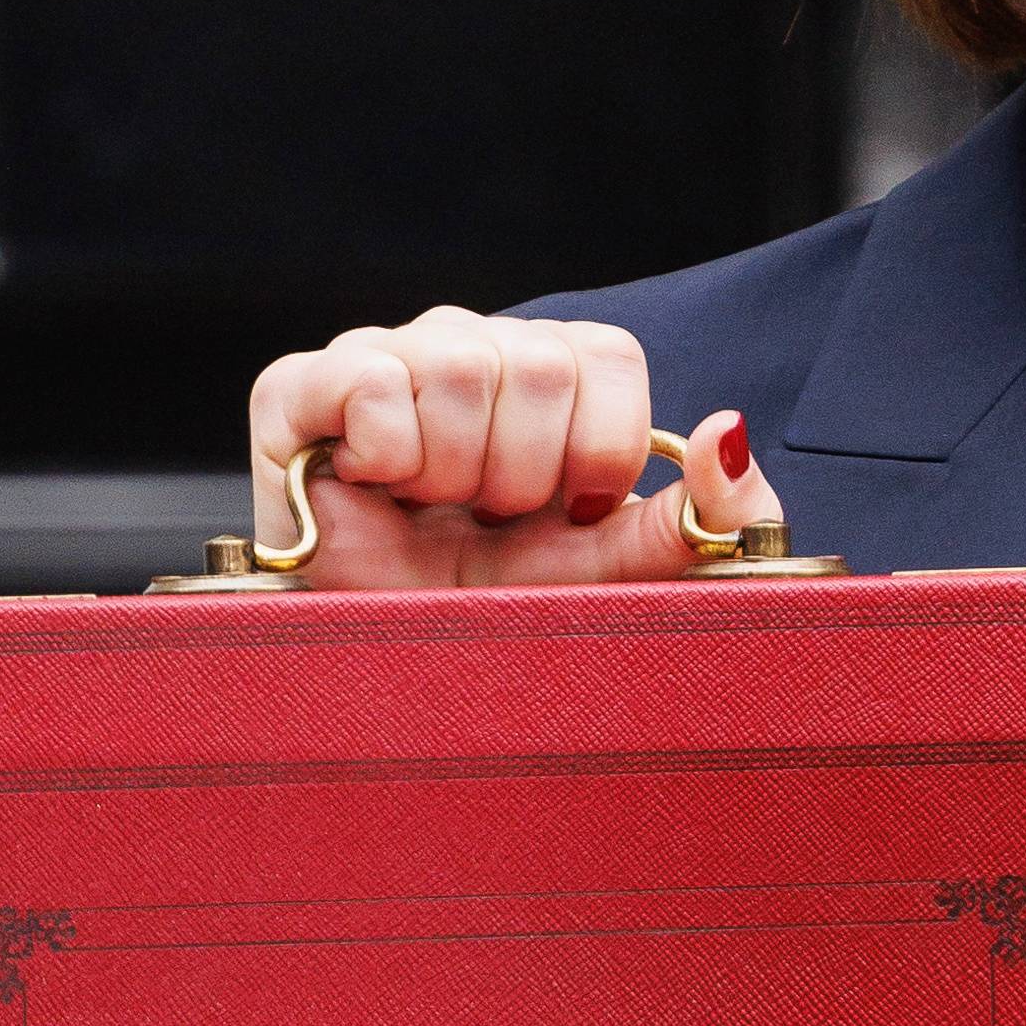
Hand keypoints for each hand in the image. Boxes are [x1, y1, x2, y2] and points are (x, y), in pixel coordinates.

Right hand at [244, 310, 783, 588]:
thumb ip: (698, 517)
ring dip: (458, 473)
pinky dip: (388, 454)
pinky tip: (376, 492)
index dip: (601, 447)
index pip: (607, 353)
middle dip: (528, 475)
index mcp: (547, 377)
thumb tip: (731, 431)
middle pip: (541, 362)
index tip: (571, 513)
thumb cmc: (498, 618)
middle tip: (488, 523)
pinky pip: (372, 380)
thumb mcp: (617, 576)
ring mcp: (382, 358)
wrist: (386, 677)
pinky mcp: (295, 389)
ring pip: (462, 366)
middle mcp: (467, 347)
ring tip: (433, 513)